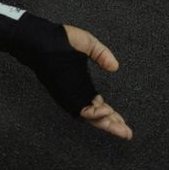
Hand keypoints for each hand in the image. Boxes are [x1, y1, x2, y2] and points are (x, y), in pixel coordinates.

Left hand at [64, 25, 133, 139]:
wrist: (41, 36)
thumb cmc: (60, 39)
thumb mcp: (88, 44)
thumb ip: (102, 54)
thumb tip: (115, 66)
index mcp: (81, 84)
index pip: (98, 105)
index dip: (111, 114)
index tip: (123, 121)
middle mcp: (75, 92)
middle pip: (95, 115)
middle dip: (111, 125)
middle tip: (127, 133)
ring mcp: (68, 93)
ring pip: (87, 116)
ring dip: (104, 122)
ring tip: (119, 127)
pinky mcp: (62, 92)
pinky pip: (78, 108)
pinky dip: (92, 113)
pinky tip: (104, 112)